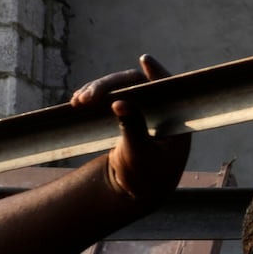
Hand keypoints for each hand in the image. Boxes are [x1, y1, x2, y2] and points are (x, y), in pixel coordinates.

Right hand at [71, 54, 190, 203]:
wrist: (134, 192)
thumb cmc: (143, 179)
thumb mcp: (137, 155)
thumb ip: (132, 128)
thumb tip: (120, 102)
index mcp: (175, 124)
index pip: (169, 91)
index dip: (158, 73)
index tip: (145, 60)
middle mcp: (162, 113)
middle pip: (137, 86)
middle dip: (109, 87)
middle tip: (85, 99)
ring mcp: (146, 112)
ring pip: (122, 88)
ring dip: (98, 90)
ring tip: (77, 102)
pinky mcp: (131, 114)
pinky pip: (113, 97)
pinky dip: (97, 97)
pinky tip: (79, 101)